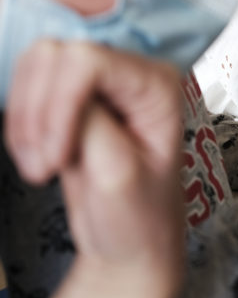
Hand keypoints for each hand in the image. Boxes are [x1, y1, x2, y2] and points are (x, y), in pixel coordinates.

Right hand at [6, 41, 185, 297]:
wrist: (129, 243)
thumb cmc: (138, 216)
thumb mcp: (119, 176)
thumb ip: (94, 126)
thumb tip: (62, 90)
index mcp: (157, 85)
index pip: (90, 61)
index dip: (60, 105)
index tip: (56, 158)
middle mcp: (130, 71)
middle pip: (56, 54)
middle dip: (39, 113)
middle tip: (46, 166)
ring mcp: (98, 79)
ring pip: (35, 62)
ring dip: (25, 119)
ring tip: (40, 165)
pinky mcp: (71, 93)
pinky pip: (25, 83)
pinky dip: (19, 123)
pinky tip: (35, 157)